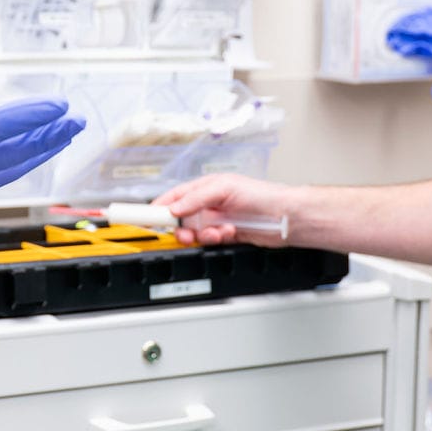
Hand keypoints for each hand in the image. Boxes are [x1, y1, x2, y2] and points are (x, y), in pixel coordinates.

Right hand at [154, 172, 302, 246]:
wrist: (284, 217)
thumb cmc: (261, 194)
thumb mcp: (224, 188)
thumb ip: (197, 198)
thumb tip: (175, 208)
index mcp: (204, 188)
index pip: (173, 197)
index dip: (158, 208)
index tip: (146, 217)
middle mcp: (208, 204)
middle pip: (179, 220)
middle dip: (181, 228)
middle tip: (187, 233)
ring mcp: (215, 221)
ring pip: (194, 234)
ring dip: (202, 235)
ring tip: (216, 232)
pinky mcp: (225, 236)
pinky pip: (209, 242)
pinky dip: (216, 240)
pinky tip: (228, 233)